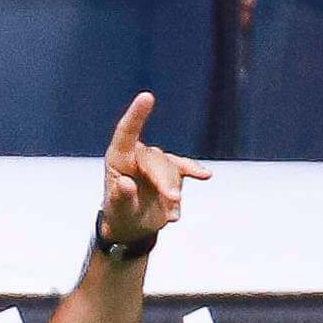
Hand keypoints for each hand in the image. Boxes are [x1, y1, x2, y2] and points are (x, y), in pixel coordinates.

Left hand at [97, 92, 207, 248]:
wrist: (133, 226)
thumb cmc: (120, 215)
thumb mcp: (118, 212)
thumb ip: (120, 198)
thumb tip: (125, 184)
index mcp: (118, 159)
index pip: (126, 133)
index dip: (137, 115)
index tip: (147, 96)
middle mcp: (137, 156)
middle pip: (156, 159)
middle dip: (165, 179)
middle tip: (173, 200)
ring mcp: (156, 162)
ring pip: (171, 167)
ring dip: (174, 187)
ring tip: (171, 216)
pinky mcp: (172, 170)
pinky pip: (185, 167)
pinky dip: (193, 171)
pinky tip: (204, 176)